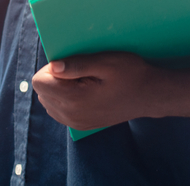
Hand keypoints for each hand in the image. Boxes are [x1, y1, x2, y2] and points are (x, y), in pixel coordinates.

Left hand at [31, 52, 160, 130]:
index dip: (51, 68)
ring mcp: (76, 123)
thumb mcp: (106, 62)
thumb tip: (52, 66)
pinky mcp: (81, 125)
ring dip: (58, 89)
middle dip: (54, 78)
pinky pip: (58, 111)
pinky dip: (64, 98)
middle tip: (79, 71)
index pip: (39, 82)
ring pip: (48, 101)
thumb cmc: (130, 74)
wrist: (150, 96)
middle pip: (42, 92)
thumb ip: (77, 64)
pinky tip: (83, 91)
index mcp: (74, 100)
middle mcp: (71, 116)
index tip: (70, 63)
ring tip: (83, 81)